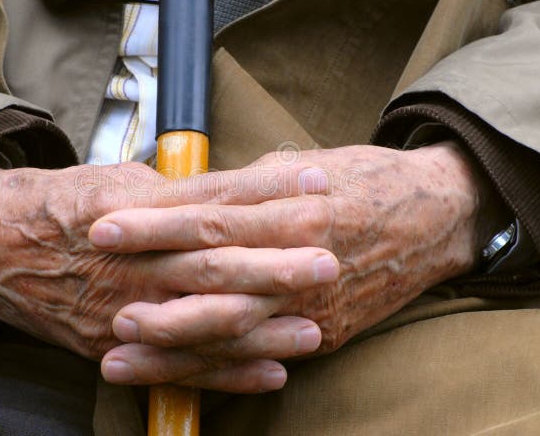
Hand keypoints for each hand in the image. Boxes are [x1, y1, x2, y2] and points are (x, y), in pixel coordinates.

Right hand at [0, 161, 337, 391]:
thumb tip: (235, 193)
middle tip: (328, 259)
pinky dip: (227, 374)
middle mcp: (131, 262)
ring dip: (262, 328)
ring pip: (202, 322)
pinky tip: (273, 373)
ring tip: (315, 328)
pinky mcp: (115, 346)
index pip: (212, 200)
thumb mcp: (117, 179)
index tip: (315, 182)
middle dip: (275, 263)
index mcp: (133, 210)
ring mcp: (123, 309)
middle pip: (214, 263)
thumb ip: (176, 193)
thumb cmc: (61, 204)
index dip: (267, 192)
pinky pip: (178, 366)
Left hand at [92, 143, 492, 390]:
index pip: (210, 216)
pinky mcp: (323, 333)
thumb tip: (189, 193)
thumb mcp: (305, 165)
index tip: (106, 224)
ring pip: (232, 329)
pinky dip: (219, 369)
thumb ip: (246, 186)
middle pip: (215, 278)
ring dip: (173, 345)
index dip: (154, 222)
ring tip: (120, 353)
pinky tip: (181, 375)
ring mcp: (314, 304)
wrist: (435, 215)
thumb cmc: (368, 180)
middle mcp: (304, 259)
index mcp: (295, 208)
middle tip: (103, 298)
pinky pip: (261, 355)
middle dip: (153, 289)